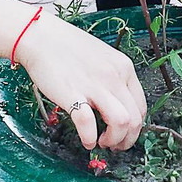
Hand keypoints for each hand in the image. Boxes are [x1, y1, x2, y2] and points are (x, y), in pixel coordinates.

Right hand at [16, 14, 146, 150]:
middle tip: (114, 144)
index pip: (141, 106)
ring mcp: (95, 85)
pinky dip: (90, 138)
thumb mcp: (102, 58)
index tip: (123, 133)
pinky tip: (86, 140)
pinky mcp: (73, 93)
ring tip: (102, 142)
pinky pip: (89, 124)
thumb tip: (115, 104)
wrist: (40, 37)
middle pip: (136, 118)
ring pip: (122, 122)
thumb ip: (112, 78)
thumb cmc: (67, 48)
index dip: (135, 127)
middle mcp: (115, 77)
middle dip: (127, 139)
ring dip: (115, 140)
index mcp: (124, 68)